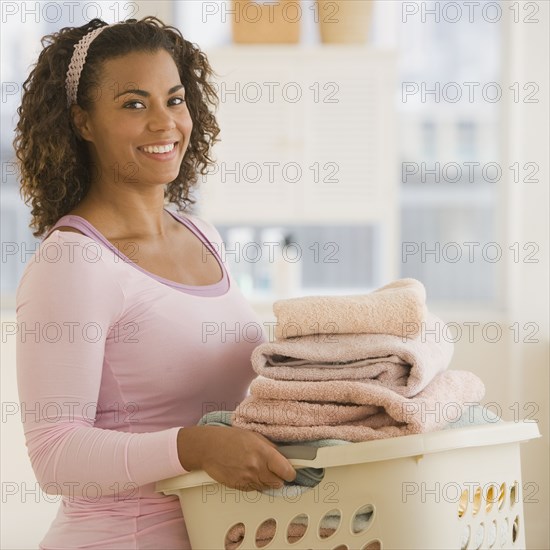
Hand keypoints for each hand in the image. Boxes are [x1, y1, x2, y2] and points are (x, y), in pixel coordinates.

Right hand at [177, 425, 296, 491]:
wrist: (208, 448)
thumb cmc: (229, 438)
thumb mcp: (254, 436)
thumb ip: (270, 448)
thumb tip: (283, 458)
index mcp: (263, 453)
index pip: (287, 471)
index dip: (290, 472)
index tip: (290, 470)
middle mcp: (257, 468)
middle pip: (279, 483)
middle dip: (279, 477)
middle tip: (274, 470)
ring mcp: (248, 479)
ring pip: (267, 488)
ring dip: (266, 481)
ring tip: (257, 468)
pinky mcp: (239, 487)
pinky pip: (254, 489)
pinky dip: (255, 483)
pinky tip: (247, 472)